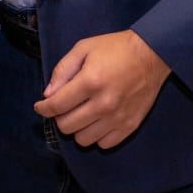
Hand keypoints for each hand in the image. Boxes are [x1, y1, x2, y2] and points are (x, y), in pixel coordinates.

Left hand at [34, 30, 168, 148]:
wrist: (152, 54)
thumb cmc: (115, 48)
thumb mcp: (83, 48)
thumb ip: (62, 70)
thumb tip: (48, 95)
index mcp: (90, 82)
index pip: (56, 106)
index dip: (43, 109)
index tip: (40, 107)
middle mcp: (103, 104)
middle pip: (67, 126)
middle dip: (59, 117)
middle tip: (64, 107)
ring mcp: (118, 118)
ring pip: (83, 140)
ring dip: (77, 128)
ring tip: (81, 113)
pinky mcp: (130, 126)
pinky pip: (104, 144)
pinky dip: (96, 135)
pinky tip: (97, 121)